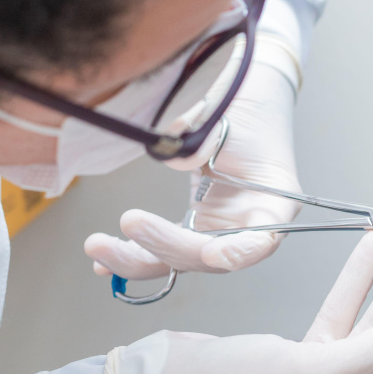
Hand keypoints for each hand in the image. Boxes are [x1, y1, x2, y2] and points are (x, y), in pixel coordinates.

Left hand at [85, 41, 300, 278]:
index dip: (239, 253)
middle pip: (209, 256)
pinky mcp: (193, 230)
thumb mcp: (235, 126)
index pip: (263, 241)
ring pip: (180, 262)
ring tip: (99, 247)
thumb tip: (177, 158)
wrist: (246, 110)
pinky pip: (164, 252)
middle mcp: (248, 229)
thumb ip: (205, 146)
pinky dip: (135, 256)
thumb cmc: (250, 116)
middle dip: (166, 246)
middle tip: (131, 221)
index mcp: (274, 206)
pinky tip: (102, 263)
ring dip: (137, 260)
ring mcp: (218, 233)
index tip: (212, 253)